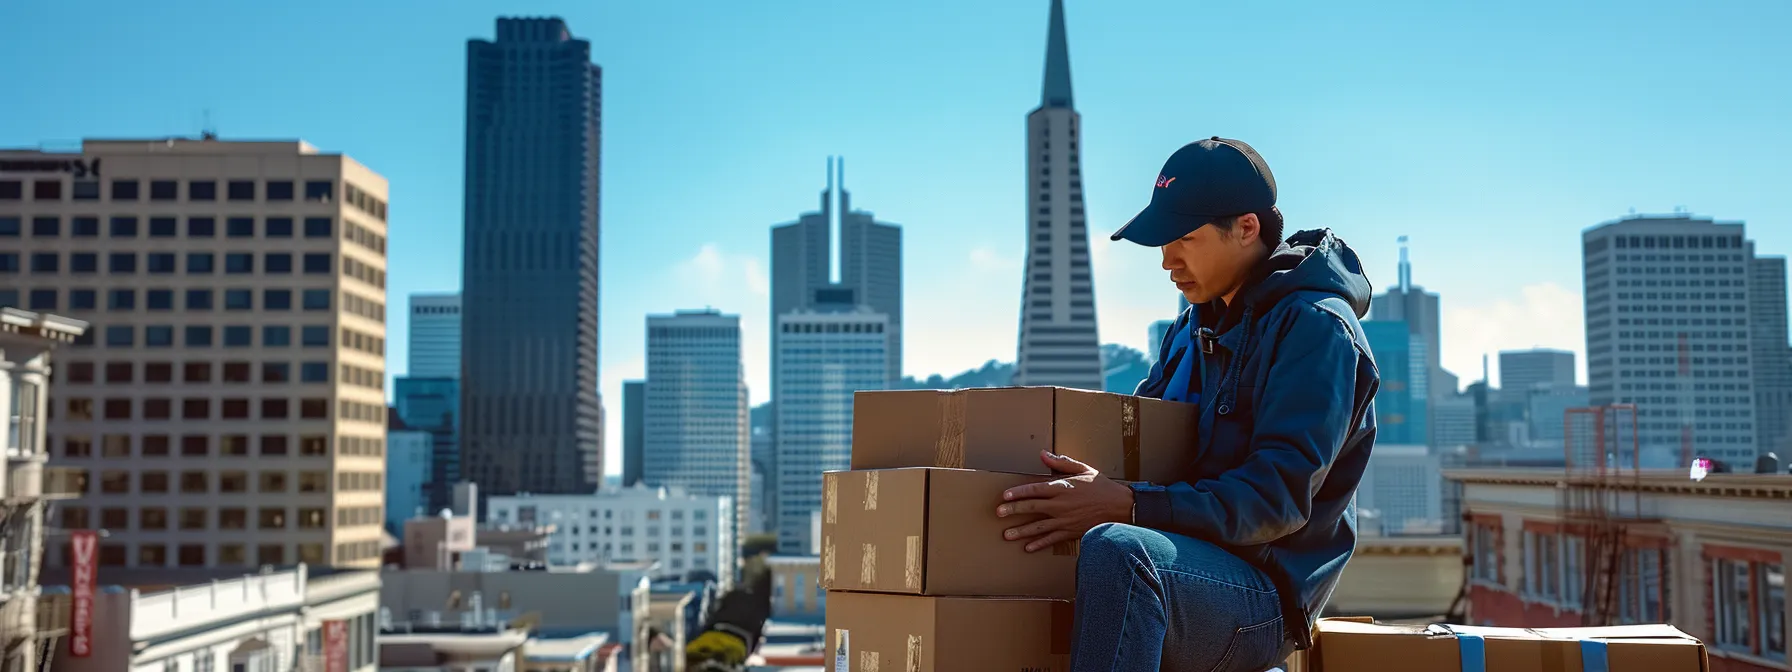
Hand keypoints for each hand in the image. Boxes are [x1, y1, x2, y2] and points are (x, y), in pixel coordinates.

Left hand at [995, 450, 1134, 552]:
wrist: (1121, 507)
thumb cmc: (1102, 487)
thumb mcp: (1083, 469)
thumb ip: (1062, 463)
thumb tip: (1043, 454)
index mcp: (1062, 488)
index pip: (1035, 489)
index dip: (1019, 492)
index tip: (1004, 495)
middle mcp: (1061, 505)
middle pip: (1032, 508)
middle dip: (1013, 510)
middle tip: (999, 513)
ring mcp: (1065, 521)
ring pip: (1038, 527)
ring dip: (1021, 531)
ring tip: (1006, 535)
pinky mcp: (1071, 532)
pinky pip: (1052, 540)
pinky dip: (1039, 544)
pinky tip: (1027, 547)